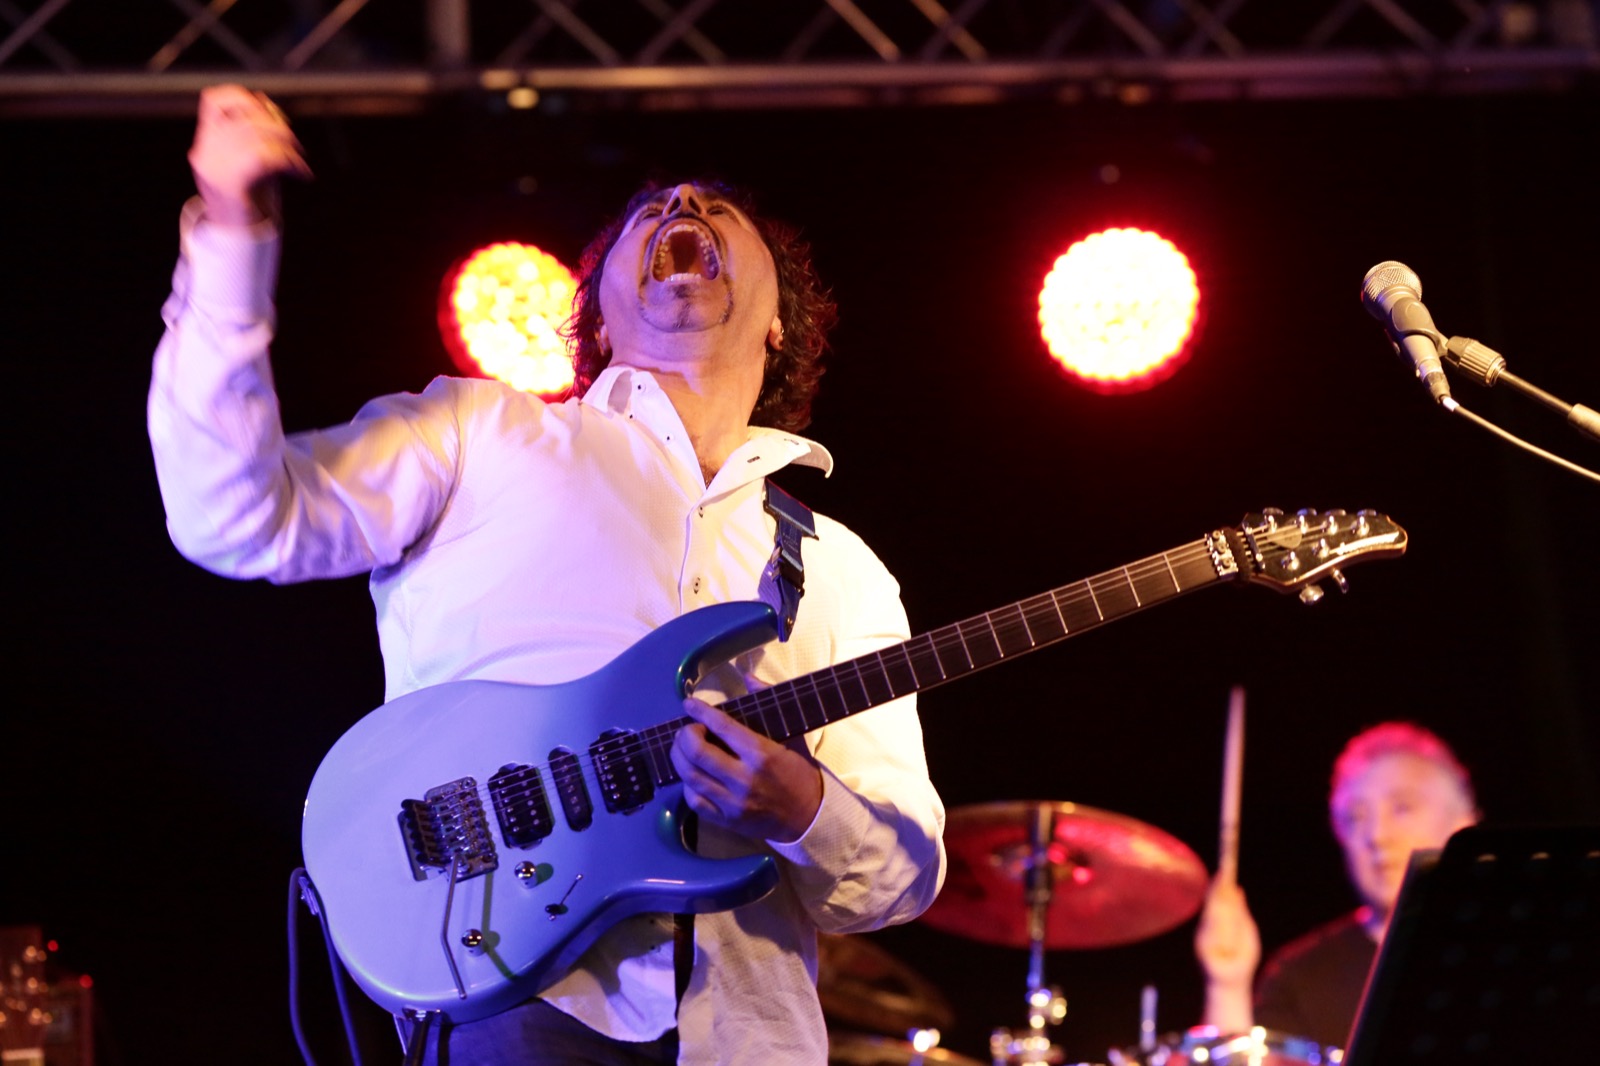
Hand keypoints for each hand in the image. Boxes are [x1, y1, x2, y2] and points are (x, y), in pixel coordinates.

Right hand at [189, 84, 311, 225]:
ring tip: (299, 161)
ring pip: (257, 138)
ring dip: (287, 146)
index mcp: (205, 142)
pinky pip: (265, 159)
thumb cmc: (248, 196)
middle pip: (244, 120)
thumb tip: (265, 102)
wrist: (236, 236)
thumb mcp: (247, 158)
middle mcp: (205, 152)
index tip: (268, 111)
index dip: (245, 99)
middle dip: (277, 127)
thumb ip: (254, 132)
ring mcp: (214, 168)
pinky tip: (301, 173)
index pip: (214, 101)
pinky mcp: (230, 185)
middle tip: (295, 143)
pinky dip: (290, 163)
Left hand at [670, 698, 822, 843]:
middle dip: (685, 735)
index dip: (700, 712)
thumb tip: (748, 676)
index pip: (722, 727)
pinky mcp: (727, 820)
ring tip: (682, 748)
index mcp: (762, 754)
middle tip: (686, 730)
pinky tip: (691, 775)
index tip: (689, 704)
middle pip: (698, 753)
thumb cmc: (800, 774)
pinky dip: (687, 785)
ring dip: (680, 757)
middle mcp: (745, 779)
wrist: (810, 817)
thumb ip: (769, 702)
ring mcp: (733, 803)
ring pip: (691, 777)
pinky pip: (695, 801)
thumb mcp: (793, 736)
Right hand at [1194, 877, 1260, 988]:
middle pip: (1216, 902)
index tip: (1225, 867)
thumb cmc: (1242, 957)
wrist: (1234, 982)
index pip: (1218, 896)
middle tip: (1225, 874)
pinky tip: (1228, 948)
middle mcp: (1208, 924)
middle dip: (1220, 890)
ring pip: (1216, 916)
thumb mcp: (1247, 930)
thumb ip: (1241, 911)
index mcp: (1219, 918)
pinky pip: (1214, 934)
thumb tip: (1238, 889)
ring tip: (1234, 934)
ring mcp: (1203, 934)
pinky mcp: (1201, 945)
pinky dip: (1224, 937)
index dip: (1220, 882)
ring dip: (1228, 921)